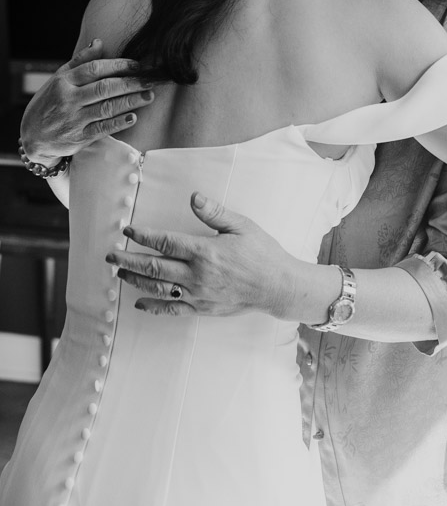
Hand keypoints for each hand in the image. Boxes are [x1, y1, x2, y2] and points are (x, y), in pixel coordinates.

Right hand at [20, 39, 154, 165]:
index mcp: (64, 81)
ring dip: (130, 101)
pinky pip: (102, 129)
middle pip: (104, 88)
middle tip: (150, 80)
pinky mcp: (79, 138)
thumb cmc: (49, 102)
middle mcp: (68, 99)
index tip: (137, 65)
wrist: (33, 137)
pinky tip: (133, 117)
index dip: (118, 65)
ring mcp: (73, 119)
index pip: (94, 69)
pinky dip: (118, 123)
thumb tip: (99, 41)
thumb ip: (80, 61)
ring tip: (149, 96)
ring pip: (106, 108)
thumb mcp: (58, 78)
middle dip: (130, 83)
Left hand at [106, 193, 295, 318]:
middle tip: (111, 256)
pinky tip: (140, 302)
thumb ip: (215, 212)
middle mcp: (197, 275)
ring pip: (158, 288)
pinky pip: (172, 308)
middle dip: (129, 260)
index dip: (143, 235)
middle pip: (154, 267)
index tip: (128, 230)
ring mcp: (198, 294)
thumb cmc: (262, 252)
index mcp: (205, 251)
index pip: (165, 242)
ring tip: (120, 274)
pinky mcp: (202, 308)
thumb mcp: (241, 225)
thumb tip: (194, 197)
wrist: (277, 286)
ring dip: (136, 280)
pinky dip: (153, 306)